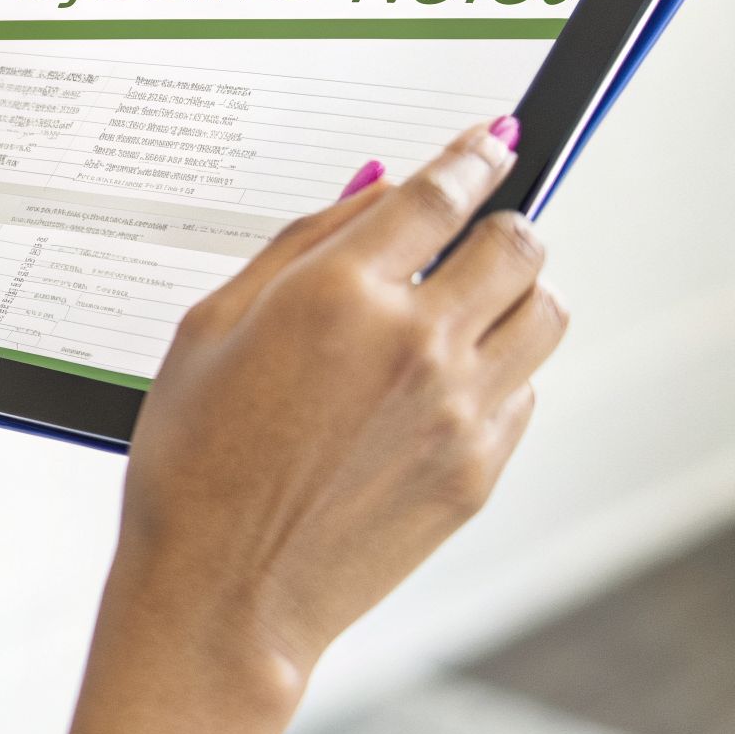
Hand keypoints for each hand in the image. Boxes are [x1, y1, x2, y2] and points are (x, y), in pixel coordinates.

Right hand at [58, 119, 568, 733]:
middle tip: (466, 235)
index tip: (491, 141)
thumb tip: (371, 188)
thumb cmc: (190, 463)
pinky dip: (497, 370)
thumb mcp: (208, 329)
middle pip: (518, 243)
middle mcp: (413, 344)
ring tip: (461, 309)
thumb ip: (297, 244)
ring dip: (512, 293)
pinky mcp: (477, 470)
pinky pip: (525, 390)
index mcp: (337, 295)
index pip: (441, 193)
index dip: (473, 155)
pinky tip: (437, 386)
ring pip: (544, 313)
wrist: (219, 592)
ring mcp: (457, 411)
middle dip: (497, 223)